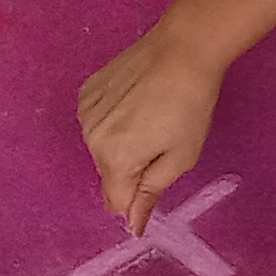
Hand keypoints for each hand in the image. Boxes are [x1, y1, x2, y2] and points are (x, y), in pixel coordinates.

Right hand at [78, 29, 222, 235]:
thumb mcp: (180, 157)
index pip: (115, 202)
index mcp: (115, 160)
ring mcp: (85, 112)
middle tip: (160, 140)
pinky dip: (112, 120)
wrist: (182, 48)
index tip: (158, 174)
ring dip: (120, 143)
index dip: (138, 198)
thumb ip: (150, 194)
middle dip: (130, 168)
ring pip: (100, 148)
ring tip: (149, 116)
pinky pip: (96, 122)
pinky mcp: (86, 90)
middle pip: (108, 174)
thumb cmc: (190, 106)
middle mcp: (91, 139)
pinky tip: (134, 101)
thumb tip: (133, 227)